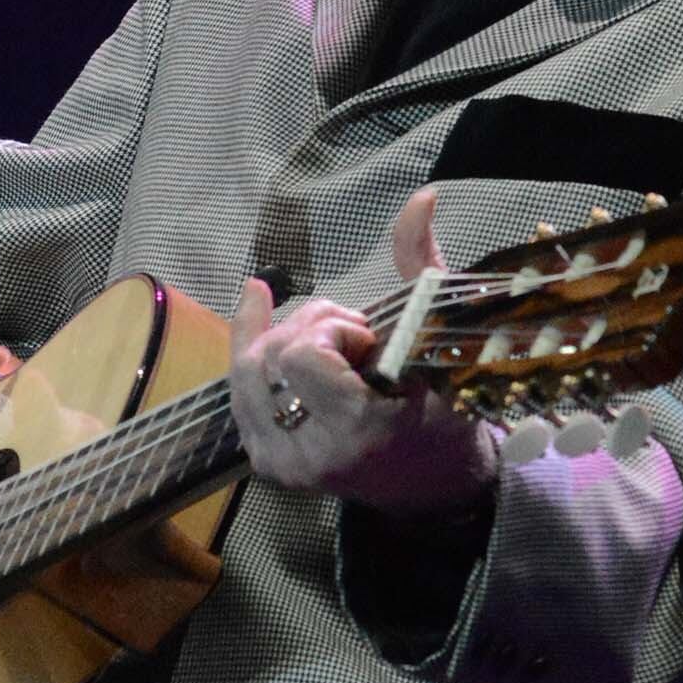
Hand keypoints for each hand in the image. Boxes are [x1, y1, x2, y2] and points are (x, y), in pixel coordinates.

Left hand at [229, 189, 499, 519]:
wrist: (435, 484)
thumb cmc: (444, 409)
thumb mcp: (437, 338)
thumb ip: (418, 266)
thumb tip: (420, 198)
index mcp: (356, 429)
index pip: (302, 355)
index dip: (330, 331)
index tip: (367, 340)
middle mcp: (309, 452)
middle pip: (269, 357)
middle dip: (309, 328)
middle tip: (352, 335)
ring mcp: (281, 462)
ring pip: (245, 370)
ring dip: (281, 338)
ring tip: (324, 336)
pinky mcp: (265, 463)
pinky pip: (238, 391)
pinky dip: (254, 349)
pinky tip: (263, 311)